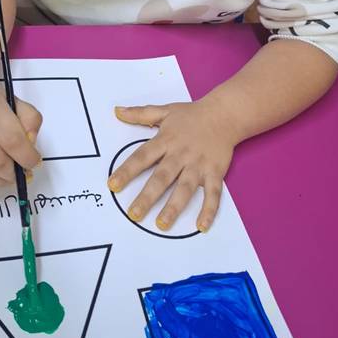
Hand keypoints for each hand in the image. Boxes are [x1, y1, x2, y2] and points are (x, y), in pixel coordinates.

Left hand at [107, 99, 235, 231]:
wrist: (225, 113)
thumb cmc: (192, 114)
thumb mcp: (165, 110)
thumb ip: (140, 114)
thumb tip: (117, 111)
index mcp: (166, 140)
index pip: (142, 157)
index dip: (127, 171)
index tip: (112, 185)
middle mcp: (181, 154)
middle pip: (162, 177)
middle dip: (147, 196)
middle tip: (134, 214)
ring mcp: (199, 165)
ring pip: (185, 188)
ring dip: (174, 207)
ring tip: (162, 224)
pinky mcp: (215, 172)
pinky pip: (213, 193)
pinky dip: (209, 210)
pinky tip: (201, 226)